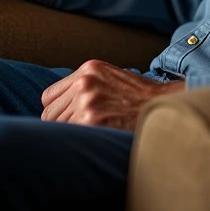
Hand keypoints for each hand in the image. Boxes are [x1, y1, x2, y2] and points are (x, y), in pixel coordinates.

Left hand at [41, 60, 184, 130]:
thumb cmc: (136, 96)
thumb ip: (85, 85)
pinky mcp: (91, 121)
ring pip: (57, 128)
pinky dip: (78, 141)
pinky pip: (69, 137)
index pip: (48, 96)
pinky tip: (94, 138)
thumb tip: (60, 105)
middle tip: (79, 130)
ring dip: (70, 133)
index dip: (56, 110)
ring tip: (90, 133)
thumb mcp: (109, 77)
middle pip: (49, 114)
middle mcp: (84, 83)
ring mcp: (86, 102)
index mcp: (88, 69)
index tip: (66, 117)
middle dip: (60, 124)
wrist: (161, 104)